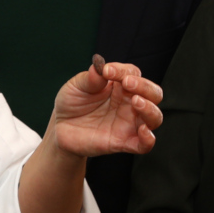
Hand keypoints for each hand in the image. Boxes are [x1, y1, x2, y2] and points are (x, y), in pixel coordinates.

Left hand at [46, 58, 163, 157]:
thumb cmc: (72, 103)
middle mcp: (129, 103)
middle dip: (145, 87)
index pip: (133, 74)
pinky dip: (149, 139)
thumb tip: (101, 68)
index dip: (123, 71)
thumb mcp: (76, 86)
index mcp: (120, 85)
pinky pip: (144, 144)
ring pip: (154, 117)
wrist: (59, 128)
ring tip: (136, 102)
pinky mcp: (124, 142)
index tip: (106, 71)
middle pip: (153, 93)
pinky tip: (143, 131)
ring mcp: (129, 123)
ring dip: (150, 109)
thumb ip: (90, 78)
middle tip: (127, 83)